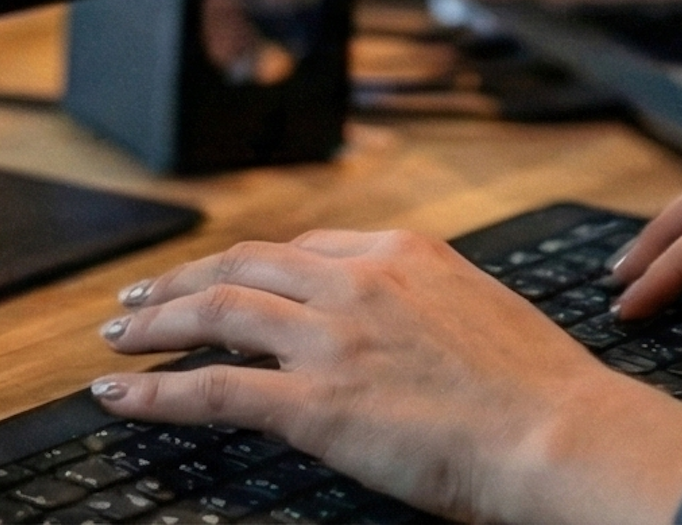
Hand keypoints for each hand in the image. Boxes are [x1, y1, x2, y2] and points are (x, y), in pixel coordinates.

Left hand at [92, 229, 681, 524]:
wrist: (562, 434)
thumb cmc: (542, 394)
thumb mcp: (483, 313)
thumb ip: (426, 308)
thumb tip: (400, 332)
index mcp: (403, 254)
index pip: (300, 247)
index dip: (246, 264)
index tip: (219, 278)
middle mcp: (357, 282)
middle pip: (241, 266)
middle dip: (179, 281)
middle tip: (138, 300)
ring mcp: (331, 339)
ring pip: (214, 312)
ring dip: (155, 325)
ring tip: (119, 339)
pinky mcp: (314, 403)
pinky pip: (213, 390)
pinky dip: (156, 393)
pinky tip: (123, 399)